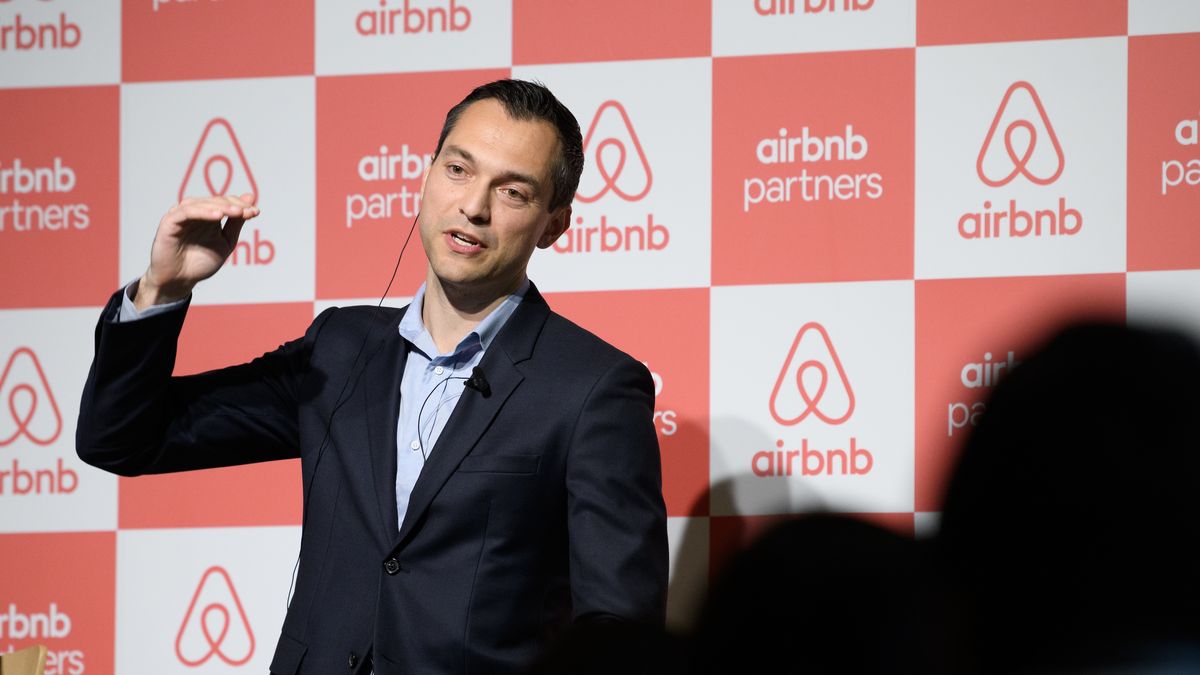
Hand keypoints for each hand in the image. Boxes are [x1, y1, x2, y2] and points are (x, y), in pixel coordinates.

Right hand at [135, 194, 259, 309]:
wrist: (179, 280)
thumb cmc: (200, 263)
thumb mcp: (226, 242)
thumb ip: (236, 223)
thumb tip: (250, 198)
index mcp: (208, 215)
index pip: (226, 203)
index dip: (241, 205)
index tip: (256, 212)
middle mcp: (194, 212)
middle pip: (215, 201)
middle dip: (233, 206)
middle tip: (248, 212)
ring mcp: (181, 215)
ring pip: (201, 203)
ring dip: (221, 206)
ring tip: (237, 212)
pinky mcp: (169, 221)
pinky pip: (186, 212)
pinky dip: (202, 212)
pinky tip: (218, 216)